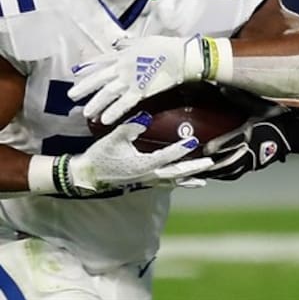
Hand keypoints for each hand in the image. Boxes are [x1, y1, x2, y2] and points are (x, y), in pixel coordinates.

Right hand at [56, 113, 212, 195]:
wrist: (87, 175)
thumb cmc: (100, 156)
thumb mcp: (113, 139)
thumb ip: (130, 127)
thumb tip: (145, 116)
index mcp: (142, 164)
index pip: (166, 156)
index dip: (180, 149)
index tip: (193, 141)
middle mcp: (148, 175)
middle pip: (175, 173)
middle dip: (193, 168)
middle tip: (210, 163)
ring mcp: (146, 180)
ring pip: (172, 181)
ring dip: (188, 179)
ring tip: (204, 180)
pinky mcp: (143, 182)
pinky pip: (164, 183)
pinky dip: (177, 183)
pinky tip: (185, 182)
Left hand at [69, 35, 205, 124]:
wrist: (181, 56)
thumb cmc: (166, 46)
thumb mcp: (144, 41)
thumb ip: (128, 44)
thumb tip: (118, 43)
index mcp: (123, 54)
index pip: (101, 61)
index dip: (88, 67)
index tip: (76, 72)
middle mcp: (122, 67)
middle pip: (99, 78)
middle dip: (84, 87)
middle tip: (72, 96)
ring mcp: (130, 79)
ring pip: (107, 92)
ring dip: (96, 103)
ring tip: (86, 113)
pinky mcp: (140, 90)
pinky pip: (124, 103)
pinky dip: (114, 111)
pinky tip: (105, 120)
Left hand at [200, 105, 298, 180]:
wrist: (295, 133)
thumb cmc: (277, 119)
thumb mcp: (259, 106)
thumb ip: (240, 98)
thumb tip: (222, 87)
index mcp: (250, 134)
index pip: (231, 143)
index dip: (216, 148)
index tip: (205, 150)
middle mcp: (249, 150)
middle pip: (227, 163)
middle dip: (210, 167)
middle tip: (194, 167)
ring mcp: (252, 160)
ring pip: (230, 171)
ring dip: (215, 173)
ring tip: (200, 173)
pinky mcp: (254, 165)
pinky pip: (236, 173)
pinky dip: (224, 175)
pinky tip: (217, 175)